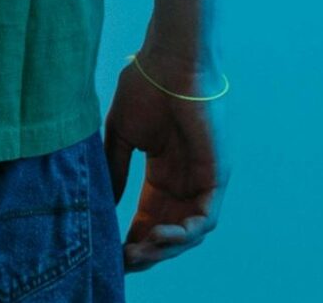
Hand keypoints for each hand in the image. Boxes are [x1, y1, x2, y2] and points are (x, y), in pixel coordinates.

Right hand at [104, 54, 228, 270]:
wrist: (168, 61)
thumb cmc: (144, 87)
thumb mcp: (121, 136)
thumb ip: (115, 170)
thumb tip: (104, 204)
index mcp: (163, 173)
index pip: (149, 217)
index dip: (131, 237)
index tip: (111, 252)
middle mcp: (186, 181)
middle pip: (169, 231)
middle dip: (147, 250)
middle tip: (122, 261)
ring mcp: (204, 180)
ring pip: (189, 232)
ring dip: (165, 248)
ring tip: (138, 253)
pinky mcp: (217, 176)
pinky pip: (206, 218)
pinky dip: (186, 233)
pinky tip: (161, 236)